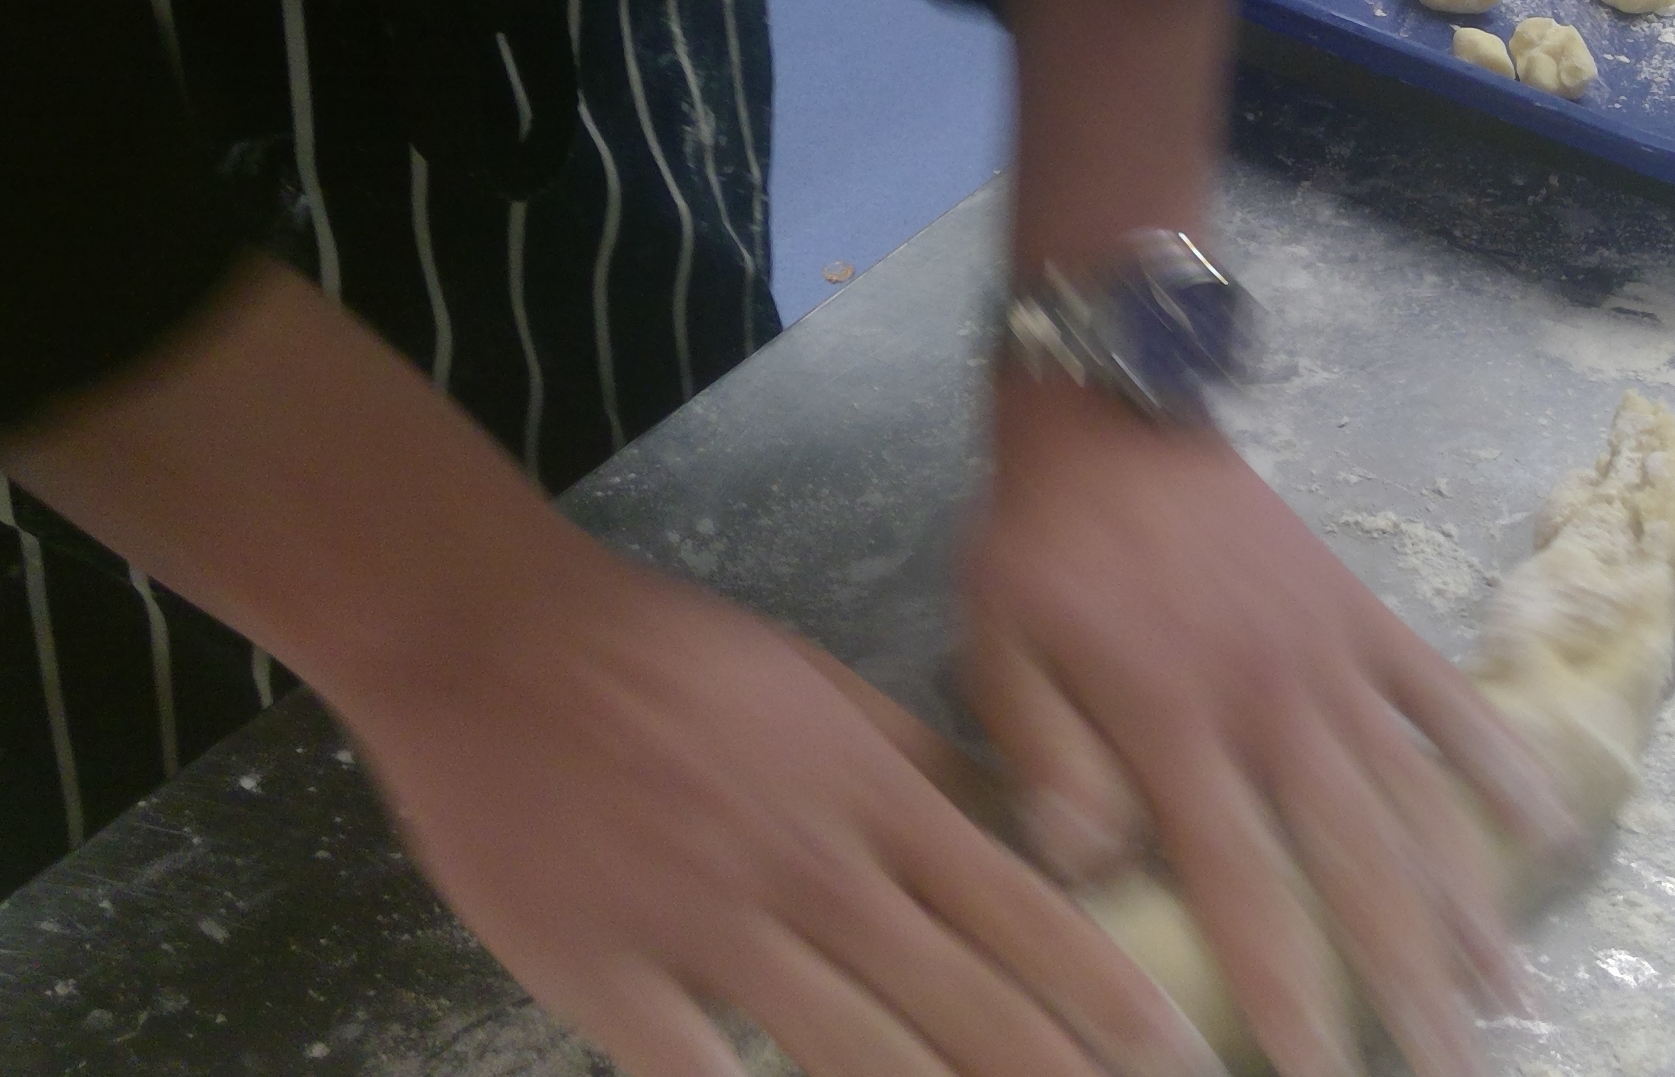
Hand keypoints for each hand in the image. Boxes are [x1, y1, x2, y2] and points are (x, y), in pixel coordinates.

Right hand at [338, 540, 1214, 1076]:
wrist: (492, 642)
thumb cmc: (667, 658)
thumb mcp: (821, 690)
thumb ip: (919, 770)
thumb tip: (1022, 837)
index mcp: (871, 794)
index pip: (1023, 913)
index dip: (1107, 996)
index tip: (1182, 1053)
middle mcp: (811, 866)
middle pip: (961, 1002)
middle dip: (1056, 1076)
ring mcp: (707, 926)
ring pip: (852, 1053)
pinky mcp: (607, 976)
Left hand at [961, 371, 1580, 1076]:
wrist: (1112, 410)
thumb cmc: (1041, 547)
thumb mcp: (1000, 648)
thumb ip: (1047, 756)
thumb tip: (1088, 867)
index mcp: (1176, 726)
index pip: (1244, 890)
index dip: (1288, 995)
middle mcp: (1274, 704)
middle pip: (1357, 868)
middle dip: (1407, 985)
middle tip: (1452, 1068)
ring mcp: (1331, 658)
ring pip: (1416, 799)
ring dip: (1467, 902)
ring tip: (1512, 997)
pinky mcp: (1364, 615)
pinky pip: (1443, 698)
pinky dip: (1499, 761)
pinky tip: (1550, 829)